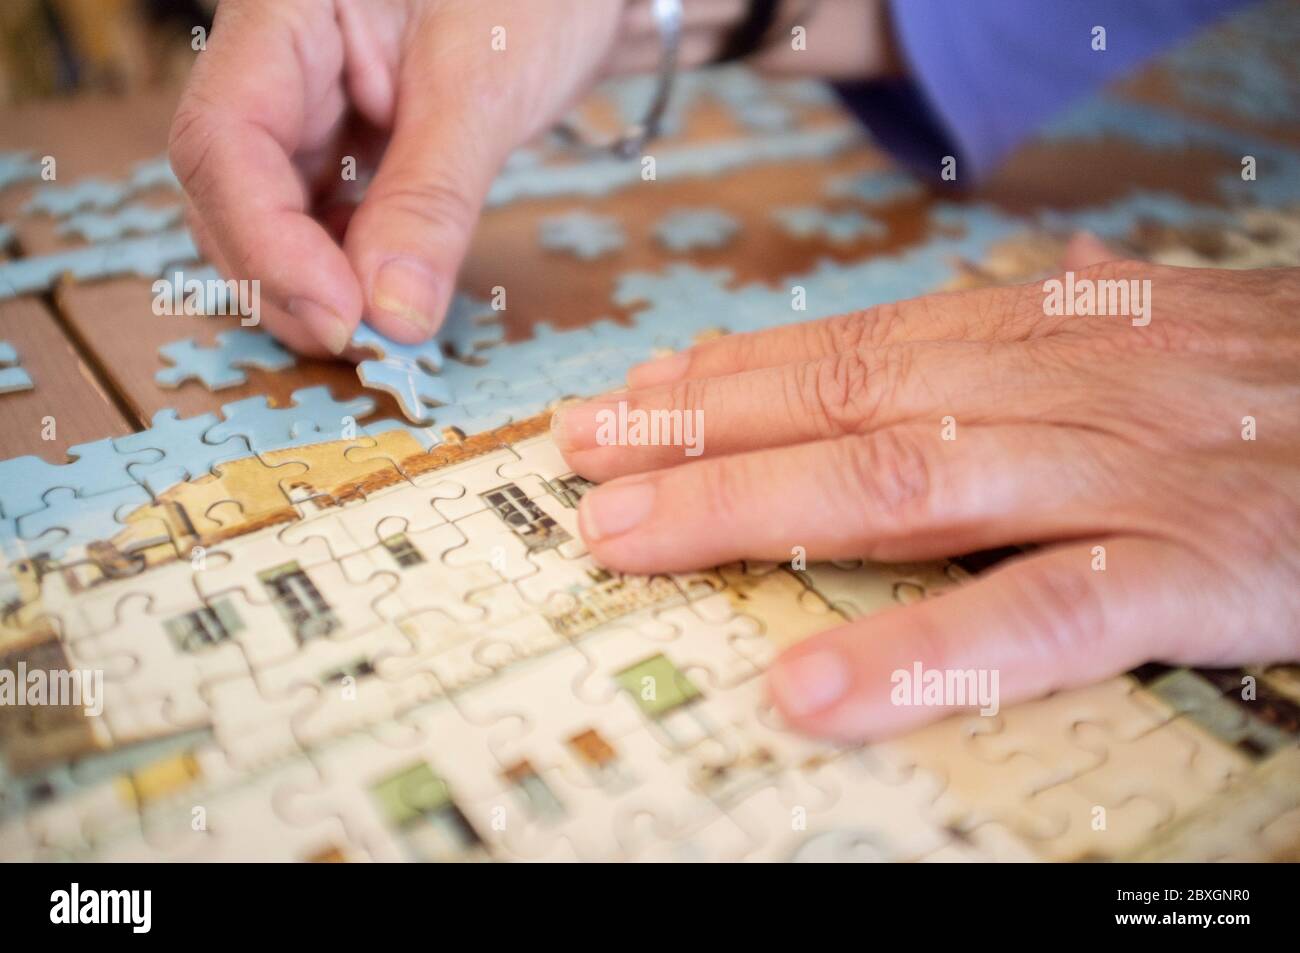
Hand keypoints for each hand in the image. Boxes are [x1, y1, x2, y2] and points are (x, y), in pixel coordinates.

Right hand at [169, 0, 899, 355]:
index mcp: (284, 16)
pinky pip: (321, 221)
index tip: (340, 317)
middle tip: (365, 346)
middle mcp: (275, 65)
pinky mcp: (341, 147)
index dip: (268, 245)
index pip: (225, 140)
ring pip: (270, 218)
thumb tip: (391, 315)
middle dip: (288, 281)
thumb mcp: (484, 88)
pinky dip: (351, 271)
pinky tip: (393, 294)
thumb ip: (430, 199)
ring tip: (385, 330)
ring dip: (318, 288)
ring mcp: (305, 109)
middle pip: (231, 191)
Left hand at [552, 236, 1299, 740]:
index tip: (632, 396)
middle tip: (585, 460)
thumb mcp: (1151, 334)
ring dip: (751, 507)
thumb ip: (1049, 327)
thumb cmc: (1277, 386)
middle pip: (846, 400)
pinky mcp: (1193, 569)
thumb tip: (971, 307)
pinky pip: (1040, 614)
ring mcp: (1120, 474)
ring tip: (630, 538)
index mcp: (1046, 330)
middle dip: (701, 432)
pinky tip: (813, 690)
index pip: (853, 343)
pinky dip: (921, 651)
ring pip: (905, 483)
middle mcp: (1062, 383)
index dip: (731, 372)